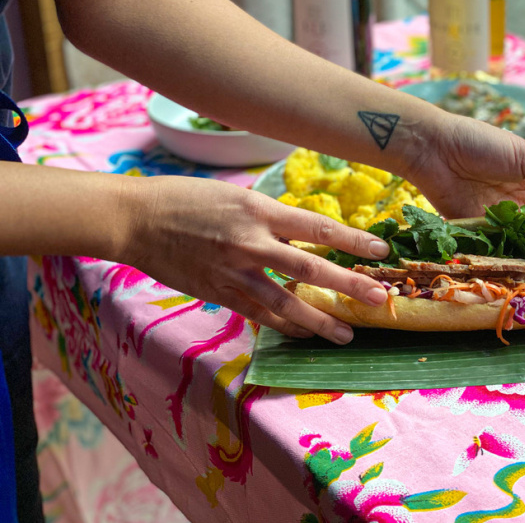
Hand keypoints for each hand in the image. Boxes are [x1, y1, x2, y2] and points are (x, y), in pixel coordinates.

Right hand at [120, 175, 388, 343]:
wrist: (137, 219)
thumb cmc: (187, 199)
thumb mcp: (236, 196)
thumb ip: (271, 217)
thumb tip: (304, 237)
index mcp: (259, 211)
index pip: (318, 228)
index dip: (353, 241)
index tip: (381, 250)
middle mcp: (251, 242)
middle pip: (310, 268)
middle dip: (348, 286)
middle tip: (378, 298)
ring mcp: (234, 272)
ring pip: (285, 303)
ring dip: (319, 321)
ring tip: (345, 335)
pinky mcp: (218, 292)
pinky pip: (258, 314)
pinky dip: (284, 326)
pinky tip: (304, 334)